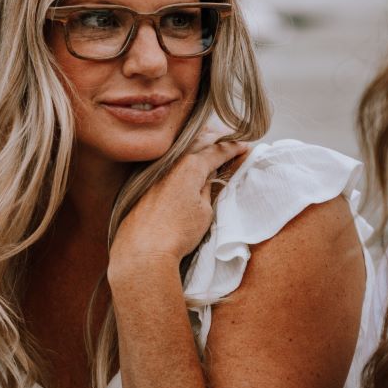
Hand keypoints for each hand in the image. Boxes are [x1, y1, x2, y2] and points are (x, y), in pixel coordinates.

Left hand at [109, 125, 248, 273]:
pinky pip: (165, 161)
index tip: (245, 146)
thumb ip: (208, 188)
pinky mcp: (142, 182)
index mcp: (190, 166)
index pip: (217, 151)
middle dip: (215, 138)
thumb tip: (206, 178)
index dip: (233, 148)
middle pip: (197, 141)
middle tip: (228, 139)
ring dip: (195, 143)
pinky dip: (179, 157)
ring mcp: (154, 171)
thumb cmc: (177, 233)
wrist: (143, 250)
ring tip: (209, 141)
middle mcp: (170, 162)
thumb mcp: (204, 211)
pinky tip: (184, 161)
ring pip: (179, 148)